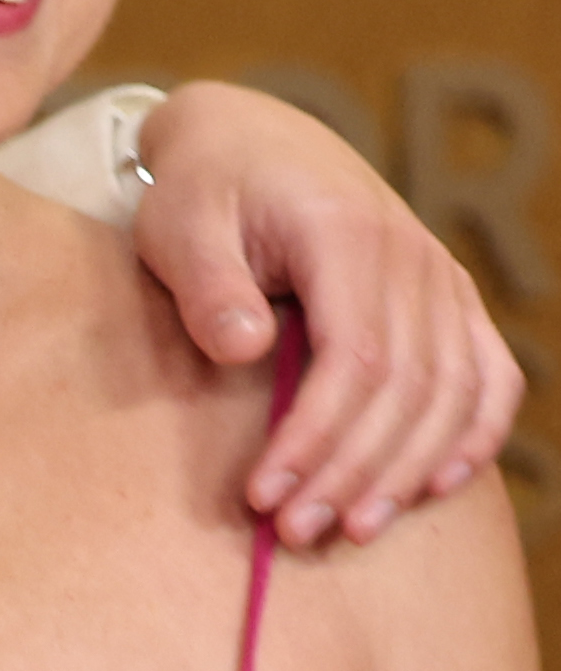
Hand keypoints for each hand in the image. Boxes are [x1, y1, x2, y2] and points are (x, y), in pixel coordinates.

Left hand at [131, 82, 521, 543]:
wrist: (252, 138)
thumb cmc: (206, 188)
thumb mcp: (181, 222)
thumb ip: (208, 284)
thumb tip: (242, 349)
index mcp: (348, 233)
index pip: (356, 358)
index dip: (317, 437)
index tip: (263, 494)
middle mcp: (412, 256)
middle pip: (408, 388)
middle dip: (353, 471)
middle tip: (293, 532)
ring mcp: (440, 277)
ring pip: (453, 392)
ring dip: (407, 471)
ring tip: (350, 529)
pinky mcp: (448, 298)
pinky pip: (489, 373)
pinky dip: (475, 433)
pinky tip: (438, 487)